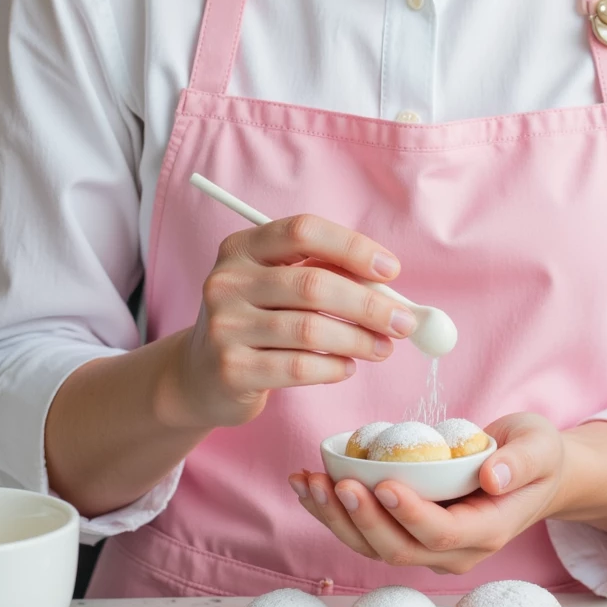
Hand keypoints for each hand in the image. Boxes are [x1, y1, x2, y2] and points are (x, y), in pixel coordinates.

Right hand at [158, 215, 416, 431]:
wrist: (201, 375)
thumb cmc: (258, 322)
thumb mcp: (279, 286)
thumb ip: (326, 275)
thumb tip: (391, 287)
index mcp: (242, 247)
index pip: (303, 231)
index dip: (352, 247)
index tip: (391, 270)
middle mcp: (227, 281)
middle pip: (313, 283)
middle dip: (370, 304)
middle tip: (405, 323)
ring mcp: (225, 327)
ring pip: (311, 329)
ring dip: (360, 340)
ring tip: (383, 348)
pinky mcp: (231, 370)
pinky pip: (299, 367)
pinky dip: (334, 367)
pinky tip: (347, 367)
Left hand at [288, 412, 565, 574]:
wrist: (532, 474)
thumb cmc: (536, 455)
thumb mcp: (540, 448)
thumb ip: (520, 462)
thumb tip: (493, 477)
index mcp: (487, 531)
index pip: (442, 533)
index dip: (410, 514)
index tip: (382, 483)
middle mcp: (454, 551)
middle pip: (399, 549)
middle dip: (362, 519)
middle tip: (336, 482)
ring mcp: (427, 547)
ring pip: (373, 547)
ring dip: (335, 518)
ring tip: (308, 482)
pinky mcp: (406, 533)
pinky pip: (364, 531)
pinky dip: (332, 511)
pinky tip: (309, 484)